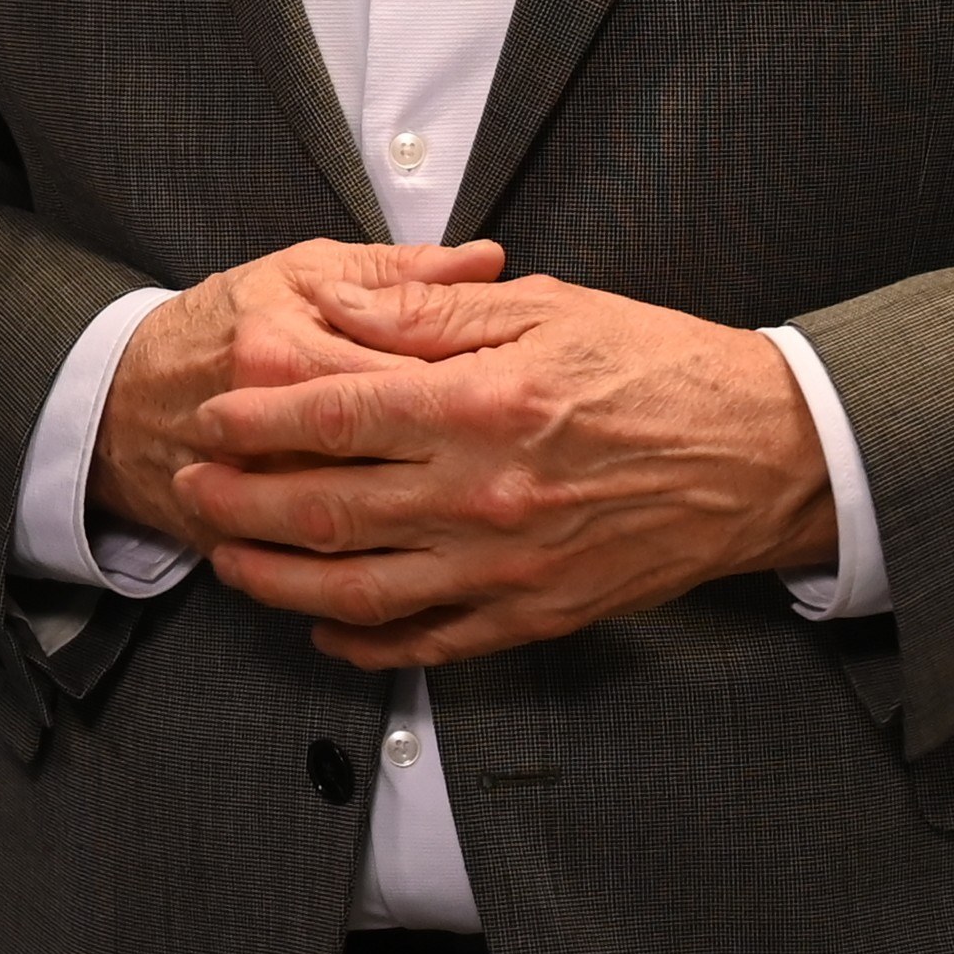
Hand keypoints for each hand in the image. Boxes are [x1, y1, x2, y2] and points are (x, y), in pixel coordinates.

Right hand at [87, 237, 509, 551]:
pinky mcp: (243, 548)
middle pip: (391, 465)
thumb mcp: (303, 272)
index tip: (536, 396)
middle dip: (467, 472)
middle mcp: (269, 433)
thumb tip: (487, 258)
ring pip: (360, 536)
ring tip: (492, 525)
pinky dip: (378, 594)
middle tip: (526, 469)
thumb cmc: (223, 324)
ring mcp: (253, 498)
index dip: (479, 391)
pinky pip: (320, 581)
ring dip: (432, 537)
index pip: (407, 380)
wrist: (117, 399)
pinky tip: (430, 577)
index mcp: (289, 352)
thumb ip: (398, 273)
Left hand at [175, 273, 835, 664]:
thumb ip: (428, 315)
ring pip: (362, 592)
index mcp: (484, 406)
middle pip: (329, 509)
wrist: (763, 455)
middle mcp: (486, 495)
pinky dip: (365, 644)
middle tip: (190, 487)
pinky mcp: (536, 616)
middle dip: (242, 501)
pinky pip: (430, 644)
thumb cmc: (659, 367)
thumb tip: (334, 310)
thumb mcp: (544, 308)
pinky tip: (323, 627)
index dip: (258, 420)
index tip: (212, 418)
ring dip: (279, 580)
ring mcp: (509, 568)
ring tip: (229, 559)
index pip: (337, 416)